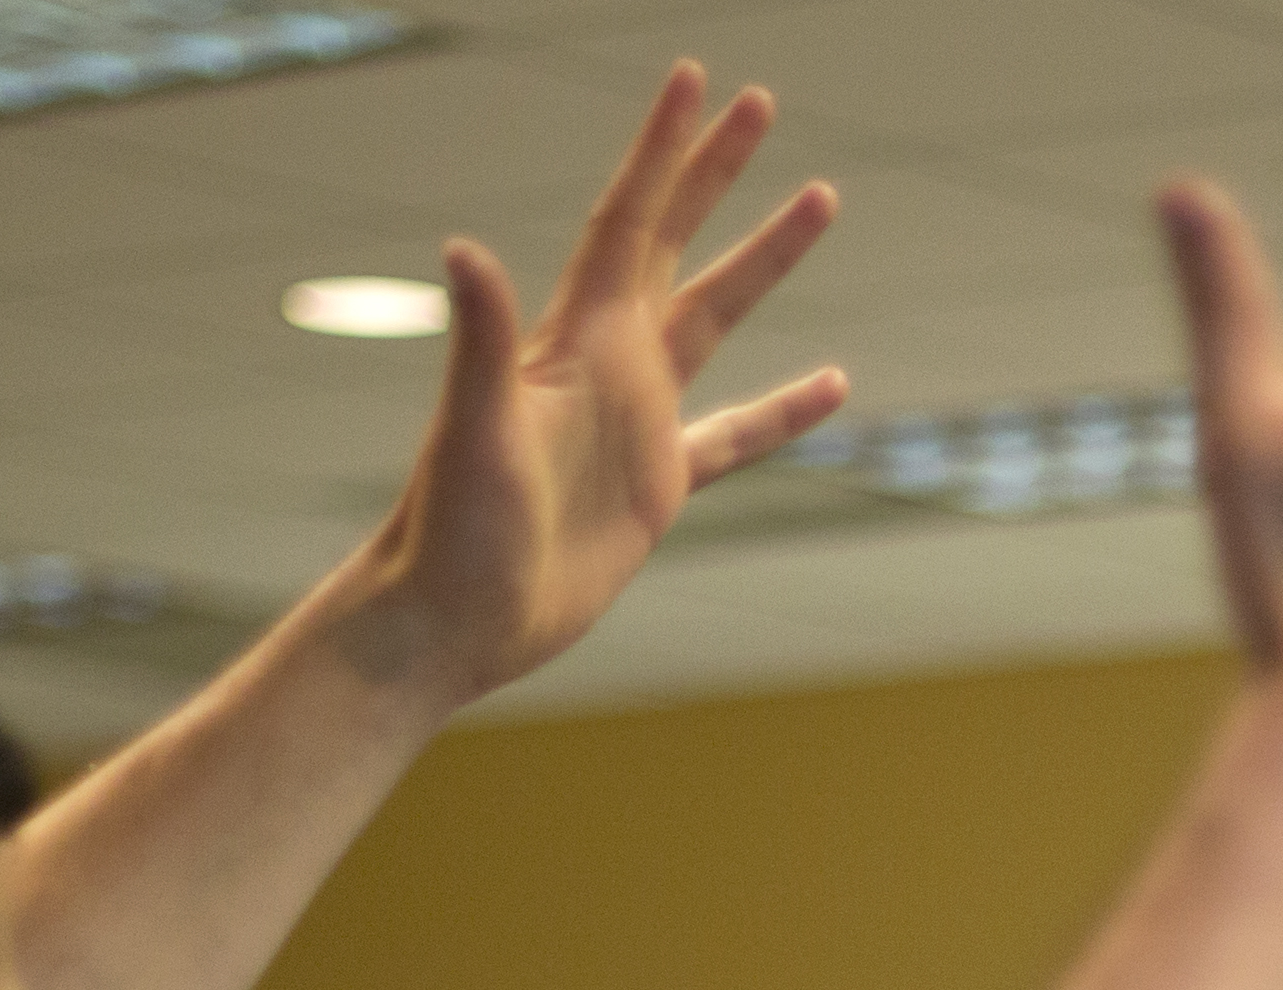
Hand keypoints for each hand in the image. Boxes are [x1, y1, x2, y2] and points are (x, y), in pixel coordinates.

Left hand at [344, 66, 846, 706]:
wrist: (452, 617)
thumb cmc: (450, 527)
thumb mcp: (472, 429)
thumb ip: (479, 338)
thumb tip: (462, 249)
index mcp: (573, 338)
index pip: (629, 220)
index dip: (662, 151)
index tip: (696, 80)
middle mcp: (607, 363)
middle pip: (673, 240)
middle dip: (715, 170)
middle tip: (759, 100)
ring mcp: (634, 422)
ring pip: (714, 318)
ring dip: (763, 260)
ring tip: (819, 199)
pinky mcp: (655, 487)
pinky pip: (733, 437)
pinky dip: (783, 411)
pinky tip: (833, 386)